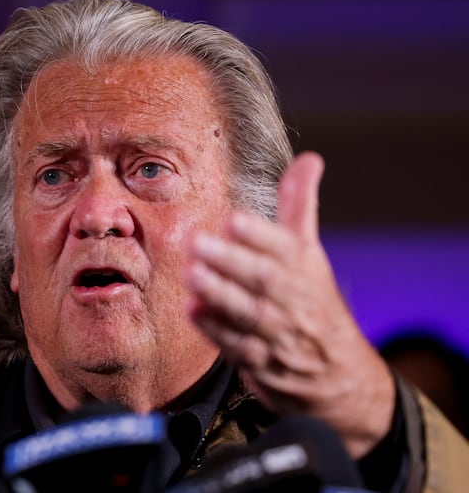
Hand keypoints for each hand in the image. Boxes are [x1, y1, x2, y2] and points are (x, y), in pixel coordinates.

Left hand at [185, 152, 394, 456]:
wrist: (340, 375)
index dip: (259, 235)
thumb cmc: (314, 301)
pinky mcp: (265, 364)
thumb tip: (310, 158)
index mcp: (306, 267)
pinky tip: (192, 313)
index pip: (285, 248)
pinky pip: (240, 348)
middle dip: (230, 261)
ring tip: (191, 275)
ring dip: (219, 295)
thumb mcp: (310, 252)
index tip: (232, 219)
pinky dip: (216, 331)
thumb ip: (300, 207)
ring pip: (250, 314)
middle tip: (195, 242)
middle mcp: (296, 300)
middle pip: (264, 280)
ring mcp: (281, 334)